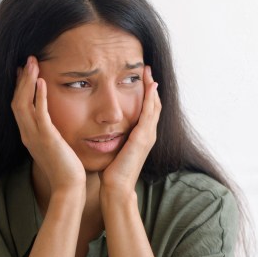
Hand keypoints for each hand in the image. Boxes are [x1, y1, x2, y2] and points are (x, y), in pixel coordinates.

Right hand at [11, 56, 85, 194]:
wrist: (69, 187)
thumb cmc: (66, 168)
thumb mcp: (55, 146)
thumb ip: (51, 133)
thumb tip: (55, 124)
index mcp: (29, 136)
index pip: (19, 107)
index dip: (20, 87)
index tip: (23, 71)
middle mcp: (28, 134)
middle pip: (17, 101)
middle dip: (21, 79)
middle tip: (27, 60)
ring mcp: (35, 137)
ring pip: (23, 103)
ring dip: (27, 82)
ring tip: (32, 63)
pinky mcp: (47, 139)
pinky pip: (39, 113)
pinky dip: (39, 96)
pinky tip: (41, 82)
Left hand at [100, 64, 160, 198]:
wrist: (116, 188)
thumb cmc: (112, 172)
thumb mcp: (114, 150)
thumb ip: (114, 138)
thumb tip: (103, 130)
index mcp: (142, 136)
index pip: (147, 110)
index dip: (146, 94)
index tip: (140, 78)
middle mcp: (148, 134)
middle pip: (154, 104)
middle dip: (151, 86)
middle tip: (147, 69)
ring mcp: (148, 135)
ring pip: (154, 105)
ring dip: (152, 87)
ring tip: (148, 72)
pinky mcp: (142, 137)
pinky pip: (149, 113)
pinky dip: (150, 98)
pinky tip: (149, 85)